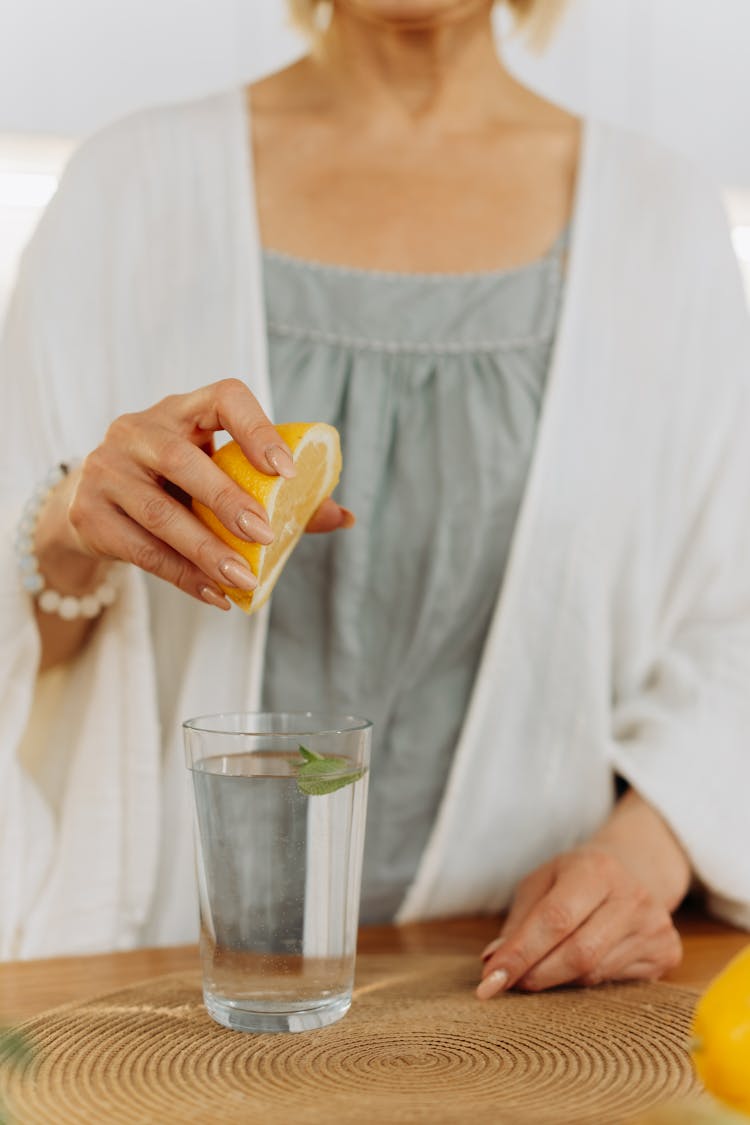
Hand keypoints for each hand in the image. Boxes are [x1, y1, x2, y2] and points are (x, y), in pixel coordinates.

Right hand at [48, 379, 350, 607]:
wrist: (90, 504)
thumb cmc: (173, 484)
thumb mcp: (216, 474)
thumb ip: (277, 494)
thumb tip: (343, 516)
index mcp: (181, 410)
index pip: (223, 398)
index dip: (257, 429)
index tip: (287, 472)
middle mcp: (138, 431)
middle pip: (182, 461)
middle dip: (228, 501)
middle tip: (267, 537)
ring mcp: (106, 471)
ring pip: (159, 513)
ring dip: (206, 551)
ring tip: (245, 580)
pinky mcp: (90, 514)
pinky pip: (142, 550)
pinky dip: (183, 576)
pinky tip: (215, 594)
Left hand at [477, 845, 682, 997]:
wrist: (634, 869)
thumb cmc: (575, 878)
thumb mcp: (542, 883)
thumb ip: (518, 922)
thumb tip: (493, 962)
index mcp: (596, 869)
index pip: (555, 919)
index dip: (521, 953)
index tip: (489, 980)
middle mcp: (632, 897)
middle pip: (579, 953)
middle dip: (536, 974)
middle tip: (507, 984)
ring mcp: (655, 926)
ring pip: (595, 974)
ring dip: (558, 981)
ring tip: (540, 971)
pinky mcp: (668, 952)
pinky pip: (616, 984)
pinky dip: (586, 983)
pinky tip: (578, 968)